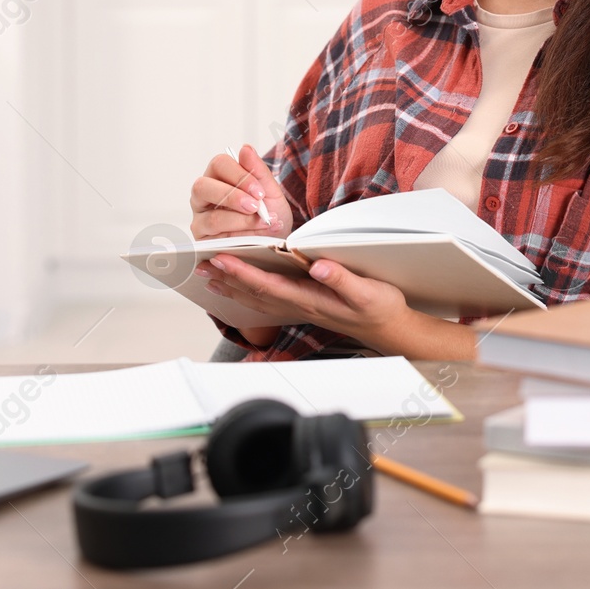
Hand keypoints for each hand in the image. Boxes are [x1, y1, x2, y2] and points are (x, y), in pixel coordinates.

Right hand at [189, 144, 293, 239]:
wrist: (276, 242)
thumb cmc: (270, 214)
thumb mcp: (271, 192)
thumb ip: (258, 171)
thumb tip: (245, 148)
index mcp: (219, 178)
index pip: (218, 164)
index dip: (238, 175)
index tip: (259, 191)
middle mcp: (204, 197)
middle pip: (202, 186)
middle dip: (232, 196)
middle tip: (255, 206)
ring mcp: (201, 220)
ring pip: (210, 217)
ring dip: (240, 220)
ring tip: (262, 222)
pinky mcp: (204, 242)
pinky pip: (216, 239)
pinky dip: (238, 236)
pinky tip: (255, 237)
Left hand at [195, 255, 410, 347]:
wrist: (388, 329)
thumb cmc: (380, 308)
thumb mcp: (368, 292)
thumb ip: (341, 279)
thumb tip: (316, 266)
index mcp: (311, 298)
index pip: (268, 285)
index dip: (242, 272)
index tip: (221, 258)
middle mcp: (300, 305)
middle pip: (255, 293)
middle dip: (227, 278)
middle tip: (201, 264)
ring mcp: (301, 307)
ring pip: (258, 299)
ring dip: (233, 287)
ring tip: (210, 276)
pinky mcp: (304, 305)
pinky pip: (268, 301)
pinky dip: (248, 293)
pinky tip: (239, 288)